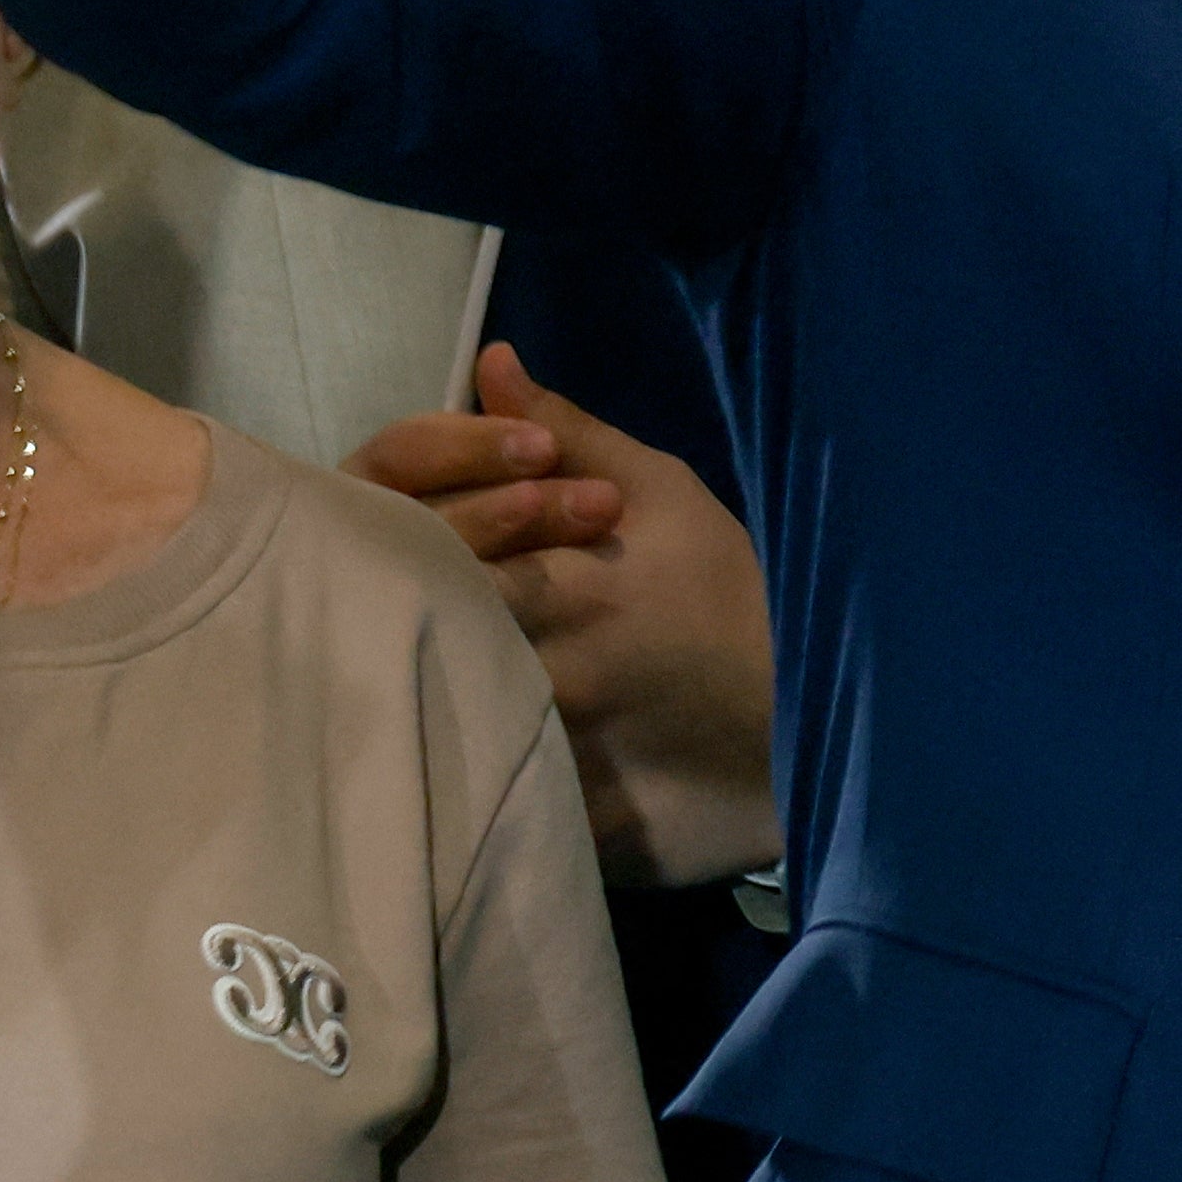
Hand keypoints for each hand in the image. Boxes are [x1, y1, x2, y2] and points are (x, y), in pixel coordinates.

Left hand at [349, 344, 779, 884]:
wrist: (800, 713)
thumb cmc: (729, 588)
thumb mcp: (665, 492)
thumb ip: (571, 430)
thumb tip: (491, 362)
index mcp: (572, 584)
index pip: (438, 553)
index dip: (400, 534)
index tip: (398, 531)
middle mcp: (553, 672)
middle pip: (422, 636)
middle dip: (389, 609)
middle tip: (381, 597)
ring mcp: (553, 752)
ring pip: (436, 715)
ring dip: (407, 684)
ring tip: (395, 662)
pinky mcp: (559, 819)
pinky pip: (474, 799)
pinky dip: (445, 769)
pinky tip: (434, 744)